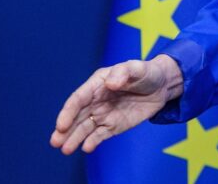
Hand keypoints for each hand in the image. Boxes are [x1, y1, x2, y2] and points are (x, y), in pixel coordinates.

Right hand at [50, 55, 182, 154]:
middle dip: (64, 130)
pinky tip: (87, 148)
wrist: (162, 86)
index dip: (68, 112)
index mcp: (97, 84)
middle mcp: (95, 101)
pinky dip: (92, 142)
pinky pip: (100, 135)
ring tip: (65, 149)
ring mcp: (103, 114)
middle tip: (55, 142)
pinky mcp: (113, 126)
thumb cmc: (146, 73)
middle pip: (76, 117)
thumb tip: (111, 83)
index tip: (61, 125)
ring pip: (85, 129)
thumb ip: (124, 72)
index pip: (78, 99)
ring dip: (74, 139)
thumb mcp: (138, 68)